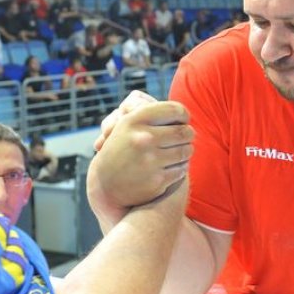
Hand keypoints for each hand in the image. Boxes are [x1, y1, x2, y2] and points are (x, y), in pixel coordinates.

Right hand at [87, 97, 192, 213]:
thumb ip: (150, 111)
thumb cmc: (122, 147)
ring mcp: (150, 160)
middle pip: (184, 132)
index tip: (182, 120)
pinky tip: (171, 166)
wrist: (105, 184)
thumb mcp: (127, 123)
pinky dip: (180, 168)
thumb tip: (183, 114)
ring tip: (179, 151)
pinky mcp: (157, 180)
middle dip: (188, 134)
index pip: (175, 109)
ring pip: (186, 151)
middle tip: (186, 136)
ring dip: (186, 151)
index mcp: (135, 120)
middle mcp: (142, 138)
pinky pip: (182, 169)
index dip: (183, 115)